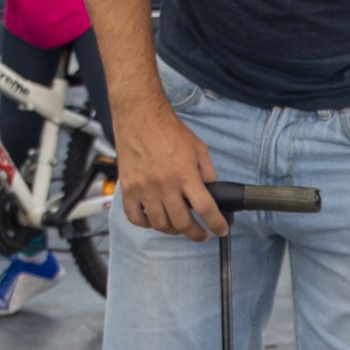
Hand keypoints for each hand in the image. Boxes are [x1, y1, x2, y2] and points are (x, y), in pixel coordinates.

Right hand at [115, 94, 225, 238]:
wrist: (139, 116)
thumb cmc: (168, 129)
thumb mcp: (198, 148)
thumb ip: (206, 172)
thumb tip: (210, 192)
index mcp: (184, 174)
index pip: (205, 208)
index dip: (216, 224)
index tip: (221, 230)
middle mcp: (164, 185)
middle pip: (182, 223)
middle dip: (196, 234)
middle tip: (201, 234)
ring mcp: (144, 189)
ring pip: (160, 224)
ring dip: (173, 230)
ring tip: (179, 226)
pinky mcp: (128, 189)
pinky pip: (135, 218)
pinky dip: (146, 224)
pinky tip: (154, 219)